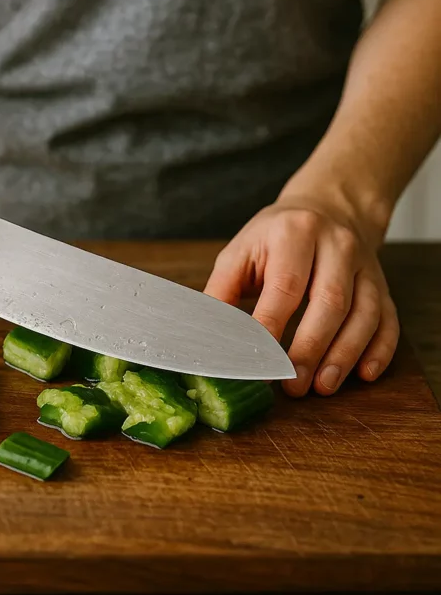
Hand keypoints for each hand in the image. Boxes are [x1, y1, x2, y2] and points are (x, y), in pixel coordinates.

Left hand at [205, 194, 399, 395]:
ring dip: (344, 355)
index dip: (271, 326)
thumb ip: (221, 291)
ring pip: (364, 314)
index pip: (285, 285)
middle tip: (292, 384)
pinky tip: (364, 373)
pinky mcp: (381, 284)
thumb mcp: (241, 251)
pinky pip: (388, 319)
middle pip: (330, 301)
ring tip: (322, 386)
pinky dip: (380, 349)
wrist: (326, 208)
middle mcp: (336, 245)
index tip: (257, 361)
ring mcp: (364, 265)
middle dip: (310, 348)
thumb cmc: (275, 238)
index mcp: (294, 232)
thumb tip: (205, 336)